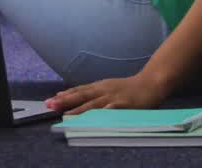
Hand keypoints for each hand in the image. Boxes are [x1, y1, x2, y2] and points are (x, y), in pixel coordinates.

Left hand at [44, 73, 170, 114]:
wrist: (151, 83)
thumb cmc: (129, 88)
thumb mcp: (108, 87)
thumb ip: (94, 93)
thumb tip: (75, 97)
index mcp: (99, 86)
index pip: (78, 91)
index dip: (64, 96)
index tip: (50, 100)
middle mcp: (103, 90)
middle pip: (81, 96)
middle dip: (64, 101)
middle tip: (50, 105)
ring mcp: (113, 97)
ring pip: (93, 104)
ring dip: (78, 109)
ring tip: (66, 114)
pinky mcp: (124, 104)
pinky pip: (112, 110)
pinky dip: (102, 113)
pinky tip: (94, 118)